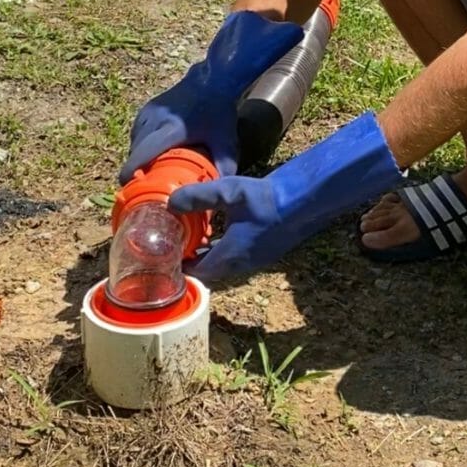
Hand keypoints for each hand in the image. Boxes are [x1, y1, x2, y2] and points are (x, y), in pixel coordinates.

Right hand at [120, 10, 302, 181]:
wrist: (212, 80)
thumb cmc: (218, 113)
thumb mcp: (225, 141)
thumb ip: (225, 167)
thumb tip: (219, 193)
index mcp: (171, 130)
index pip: (143, 153)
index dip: (131, 170)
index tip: (126, 186)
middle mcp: (155, 120)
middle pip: (136, 150)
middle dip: (136, 168)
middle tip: (145, 185)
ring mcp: (149, 112)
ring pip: (134, 141)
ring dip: (138, 156)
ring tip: (149, 170)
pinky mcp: (147, 108)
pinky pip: (136, 131)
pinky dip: (139, 144)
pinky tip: (151, 152)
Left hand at [168, 111, 402, 279]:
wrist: (305, 200)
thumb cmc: (267, 198)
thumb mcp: (230, 193)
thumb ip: (199, 197)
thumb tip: (170, 202)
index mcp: (230, 256)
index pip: (197, 274)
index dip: (178, 269)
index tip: (162, 257)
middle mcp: (241, 264)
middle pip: (209, 271)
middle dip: (191, 262)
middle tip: (173, 246)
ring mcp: (254, 260)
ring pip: (223, 264)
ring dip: (207, 255)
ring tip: (190, 237)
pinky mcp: (264, 252)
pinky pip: (235, 257)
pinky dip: (221, 249)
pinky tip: (218, 230)